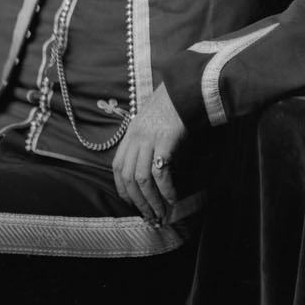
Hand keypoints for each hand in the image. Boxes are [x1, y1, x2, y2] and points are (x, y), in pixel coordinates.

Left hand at [112, 84, 185, 224]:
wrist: (187, 87)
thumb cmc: (173, 105)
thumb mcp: (151, 122)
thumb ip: (146, 142)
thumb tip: (152, 169)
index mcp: (130, 134)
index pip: (117, 168)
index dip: (122, 189)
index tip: (132, 204)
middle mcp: (135, 138)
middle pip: (128, 178)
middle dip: (138, 202)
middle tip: (149, 217)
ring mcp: (149, 139)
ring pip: (142, 179)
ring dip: (151, 200)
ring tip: (161, 213)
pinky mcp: (165, 141)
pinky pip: (161, 172)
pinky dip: (166, 189)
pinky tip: (173, 198)